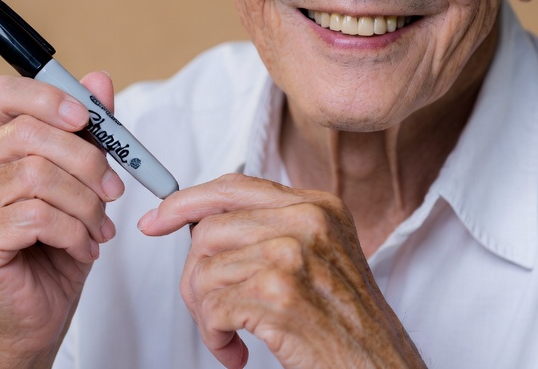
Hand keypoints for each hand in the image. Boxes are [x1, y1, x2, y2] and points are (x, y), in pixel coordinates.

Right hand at [0, 72, 125, 367]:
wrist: (38, 316)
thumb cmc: (57, 248)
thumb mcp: (83, 183)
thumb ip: (89, 133)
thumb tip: (99, 80)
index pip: (3, 95)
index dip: (46, 97)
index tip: (84, 117)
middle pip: (29, 134)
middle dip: (86, 159)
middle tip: (114, 189)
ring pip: (37, 177)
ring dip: (85, 204)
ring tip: (99, 228)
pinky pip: (35, 216)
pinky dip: (72, 230)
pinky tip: (82, 246)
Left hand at [138, 173, 425, 368]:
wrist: (380, 367)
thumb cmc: (348, 323)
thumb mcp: (322, 258)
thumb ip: (274, 230)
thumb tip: (203, 224)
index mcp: (318, 205)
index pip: (234, 186)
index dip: (185, 202)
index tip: (156, 220)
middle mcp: (308, 222)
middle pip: (208, 231)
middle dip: (195, 279)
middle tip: (211, 313)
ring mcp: (294, 256)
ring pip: (204, 272)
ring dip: (205, 316)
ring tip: (228, 336)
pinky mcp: (280, 296)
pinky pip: (212, 308)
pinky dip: (213, 338)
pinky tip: (236, 352)